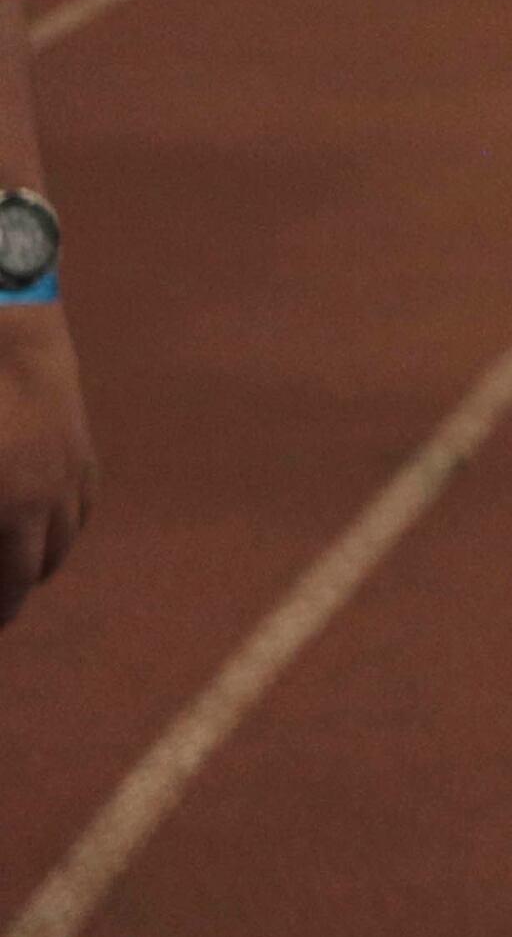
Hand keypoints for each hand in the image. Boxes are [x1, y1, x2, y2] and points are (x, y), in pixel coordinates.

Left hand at [0, 310, 92, 625]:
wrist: (5, 327)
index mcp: (11, 509)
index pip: (8, 585)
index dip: (0, 609)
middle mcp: (50, 498)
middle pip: (38, 565)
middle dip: (13, 590)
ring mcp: (72, 470)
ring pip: (64, 535)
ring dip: (39, 557)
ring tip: (16, 567)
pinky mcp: (79, 445)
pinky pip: (80, 502)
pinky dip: (60, 522)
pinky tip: (41, 521)